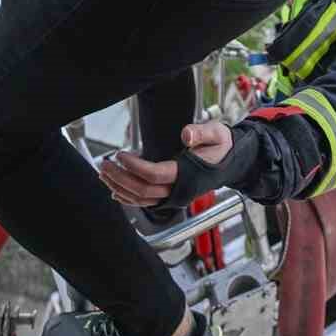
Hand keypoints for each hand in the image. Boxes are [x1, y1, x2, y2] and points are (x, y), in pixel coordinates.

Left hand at [98, 122, 233, 207]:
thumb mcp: (217, 133)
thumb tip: (186, 134)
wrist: (232, 162)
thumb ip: (202, 133)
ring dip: (120, 188)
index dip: (134, 165)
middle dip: (120, 178)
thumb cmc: (222, 145)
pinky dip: (128, 199)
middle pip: (142, 190)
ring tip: (104, 174)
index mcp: (187, 175)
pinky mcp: (170, 196)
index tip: (119, 154)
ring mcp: (174, 196)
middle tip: (103, 164)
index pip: (153, 175)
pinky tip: (115, 192)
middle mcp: (179, 191)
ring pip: (141, 199)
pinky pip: (146, 203)